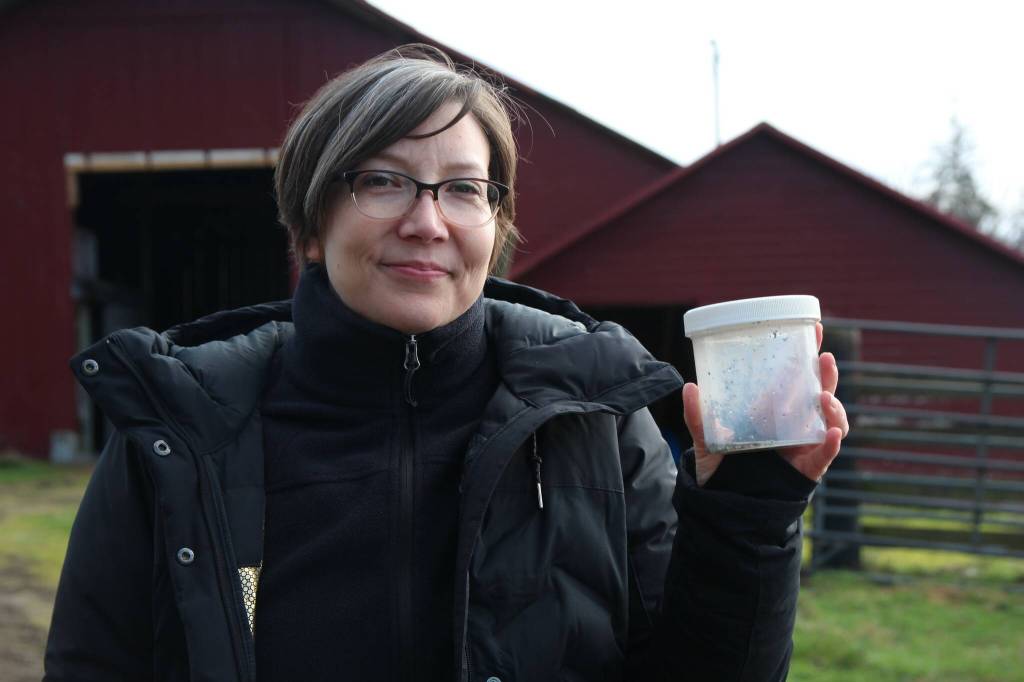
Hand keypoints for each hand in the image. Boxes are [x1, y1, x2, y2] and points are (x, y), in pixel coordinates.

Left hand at [682, 322, 849, 485]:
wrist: (723, 504)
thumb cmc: (720, 466)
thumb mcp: (706, 438)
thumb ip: (698, 416)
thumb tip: (690, 387)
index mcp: (774, 409)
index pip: (796, 376)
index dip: (807, 353)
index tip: (813, 329)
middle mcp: (794, 423)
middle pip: (820, 392)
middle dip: (826, 373)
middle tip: (824, 357)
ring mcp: (804, 445)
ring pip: (831, 420)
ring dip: (833, 406)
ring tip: (822, 396)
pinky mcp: (808, 468)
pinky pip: (826, 454)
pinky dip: (832, 444)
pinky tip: (831, 433)